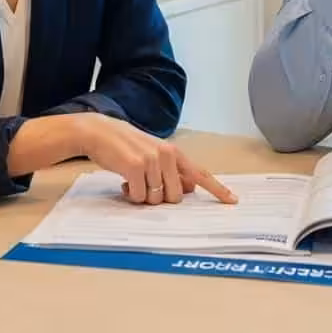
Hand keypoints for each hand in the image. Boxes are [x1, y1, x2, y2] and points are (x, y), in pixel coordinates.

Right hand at [74, 113, 237, 205]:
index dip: (217, 189)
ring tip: (132, 180)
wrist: (99, 132)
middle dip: (160, 198)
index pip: (200, 173)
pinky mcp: (135, 167)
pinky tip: (123, 181)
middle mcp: (167, 155)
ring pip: (156, 199)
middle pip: (175, 197)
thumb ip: (172, 170)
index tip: (232, 200)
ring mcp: (151, 161)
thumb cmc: (126, 146)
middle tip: (145, 184)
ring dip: (142, 196)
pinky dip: (130, 195)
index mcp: (174, 152)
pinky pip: (138, 197)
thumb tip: (188, 189)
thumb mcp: (153, 154)